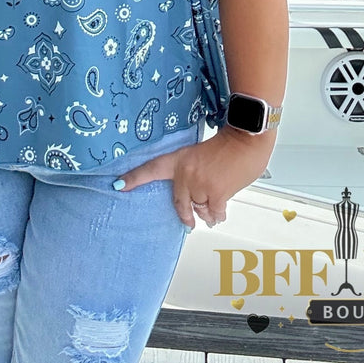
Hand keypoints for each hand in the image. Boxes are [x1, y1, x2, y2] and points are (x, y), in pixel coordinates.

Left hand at [115, 127, 275, 228]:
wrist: (245, 140)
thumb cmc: (228, 145)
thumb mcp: (201, 155)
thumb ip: (194, 174)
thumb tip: (199, 196)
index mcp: (180, 160)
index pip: (151, 169)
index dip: (133, 178)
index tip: (118, 185)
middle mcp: (186, 174)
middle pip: (181, 202)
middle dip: (187, 214)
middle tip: (188, 222)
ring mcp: (200, 185)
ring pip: (200, 209)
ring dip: (207, 210)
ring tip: (215, 202)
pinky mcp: (216, 194)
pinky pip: (214, 213)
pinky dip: (218, 214)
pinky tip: (220, 211)